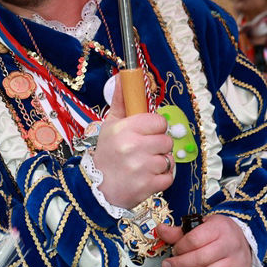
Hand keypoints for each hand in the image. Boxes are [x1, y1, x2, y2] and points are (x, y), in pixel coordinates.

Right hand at [91, 86, 174, 208]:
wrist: (97, 190)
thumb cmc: (106, 155)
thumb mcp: (109, 126)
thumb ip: (120, 101)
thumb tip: (122, 76)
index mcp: (124, 129)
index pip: (159, 121)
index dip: (154, 128)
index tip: (144, 134)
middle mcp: (133, 146)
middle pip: (167, 140)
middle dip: (157, 146)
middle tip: (142, 152)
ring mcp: (142, 167)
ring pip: (168, 159)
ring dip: (158, 163)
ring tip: (142, 166)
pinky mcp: (149, 185)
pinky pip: (169, 176)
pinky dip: (160, 179)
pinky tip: (145, 177)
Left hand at [158, 215, 253, 266]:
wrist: (243, 239)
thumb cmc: (218, 232)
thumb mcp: (201, 226)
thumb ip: (180, 232)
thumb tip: (160, 230)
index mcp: (219, 227)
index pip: (195, 240)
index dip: (180, 248)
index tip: (173, 252)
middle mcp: (230, 243)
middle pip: (201, 258)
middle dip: (180, 265)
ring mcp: (237, 260)